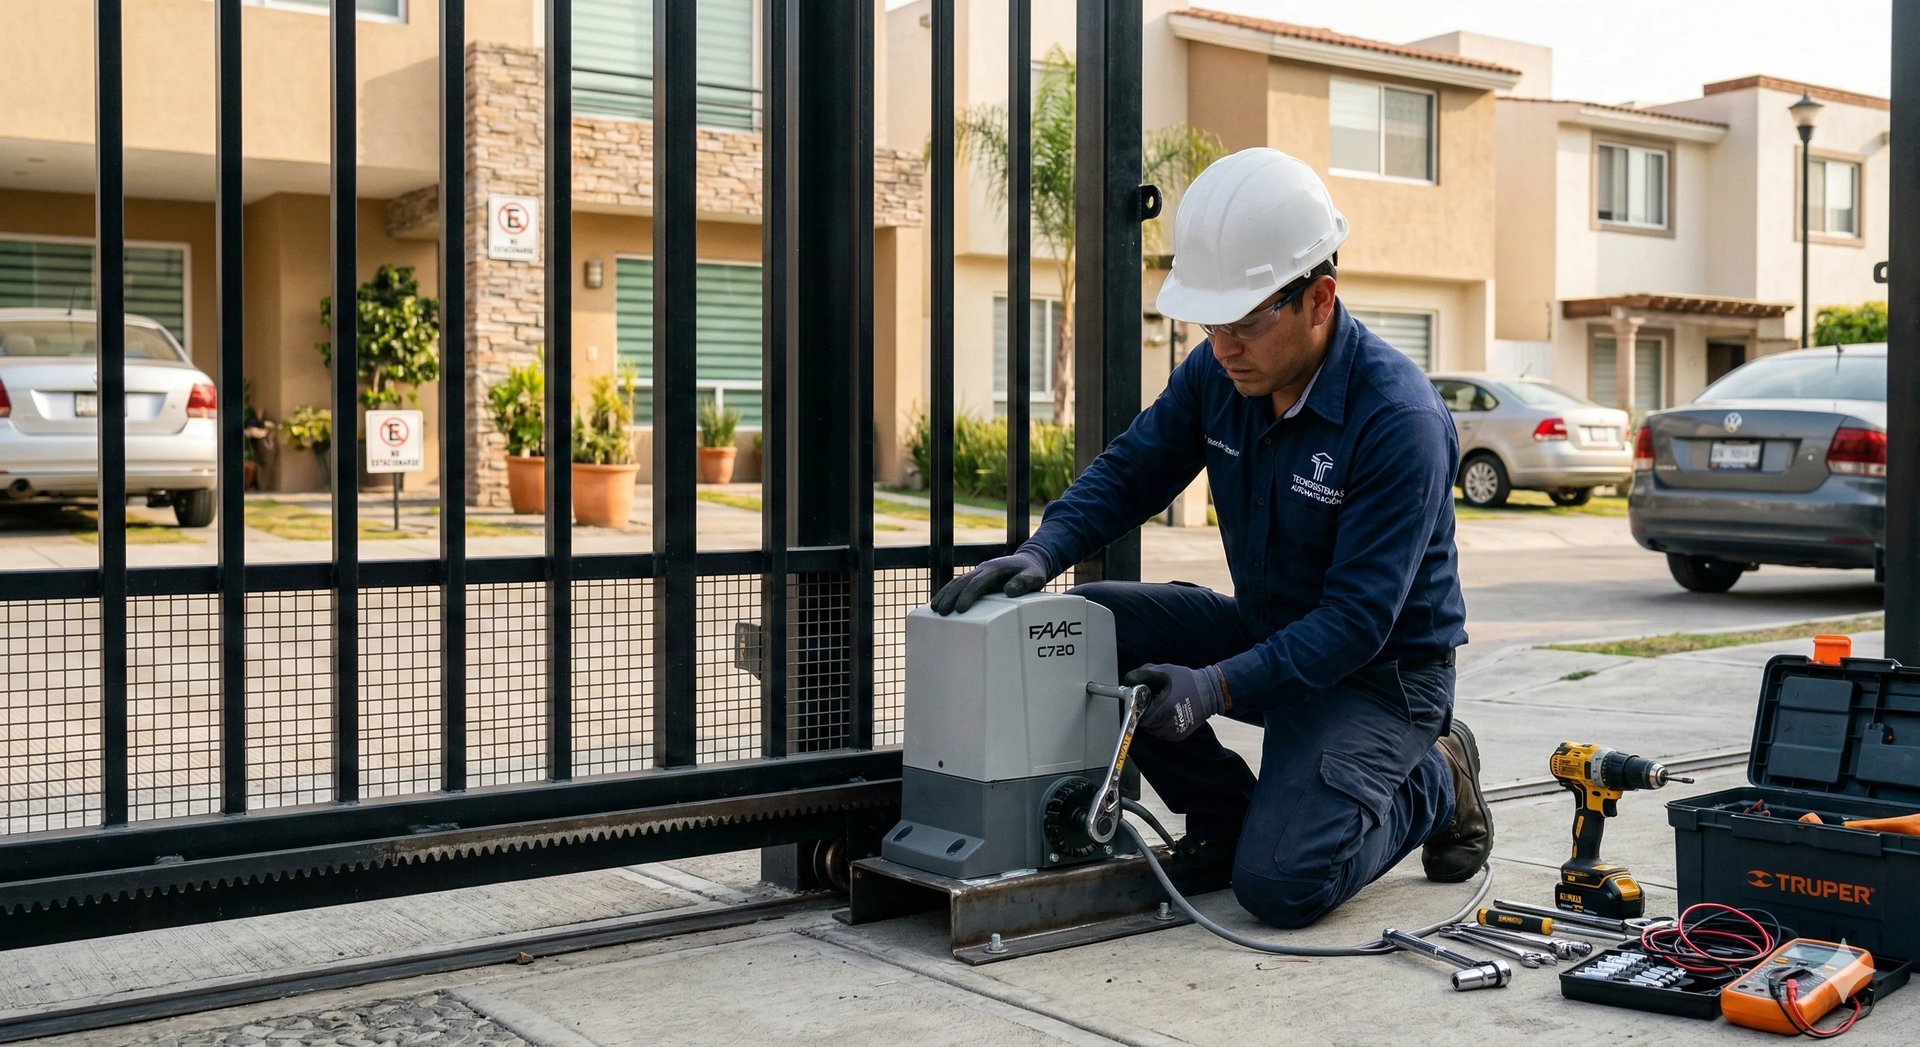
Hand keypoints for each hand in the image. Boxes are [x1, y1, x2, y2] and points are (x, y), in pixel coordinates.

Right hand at [929, 547, 1052, 614]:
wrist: (1029, 561)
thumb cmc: (1032, 572)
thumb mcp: (1034, 577)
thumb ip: (1024, 582)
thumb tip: (1009, 590)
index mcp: (995, 569)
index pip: (978, 582)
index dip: (968, 595)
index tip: (959, 609)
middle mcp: (983, 569)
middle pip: (962, 582)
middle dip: (950, 596)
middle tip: (941, 612)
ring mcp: (978, 572)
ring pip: (957, 581)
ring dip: (945, 594)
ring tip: (935, 609)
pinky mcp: (976, 578)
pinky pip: (959, 583)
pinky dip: (948, 591)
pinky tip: (940, 602)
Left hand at [1123, 663, 1225, 741]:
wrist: (1210, 692)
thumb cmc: (1187, 680)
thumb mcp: (1165, 670)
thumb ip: (1144, 673)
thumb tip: (1129, 679)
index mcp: (1164, 709)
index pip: (1140, 716)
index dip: (1138, 707)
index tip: (1142, 699)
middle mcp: (1169, 724)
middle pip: (1146, 724)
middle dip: (1145, 712)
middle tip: (1152, 701)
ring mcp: (1175, 731)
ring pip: (1153, 730)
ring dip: (1153, 719)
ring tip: (1160, 706)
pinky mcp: (1180, 735)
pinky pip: (1162, 732)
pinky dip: (1161, 724)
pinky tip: (1167, 713)